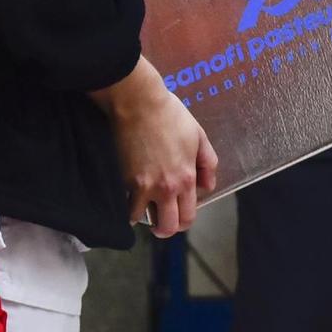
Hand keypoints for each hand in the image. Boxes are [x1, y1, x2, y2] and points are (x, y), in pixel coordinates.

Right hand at [89, 57, 218, 236]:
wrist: (138, 103)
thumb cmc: (169, 114)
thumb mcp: (198, 135)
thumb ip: (207, 163)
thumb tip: (208, 185)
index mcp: (186, 178)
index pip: (188, 216)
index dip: (183, 221)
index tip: (177, 216)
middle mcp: (166, 188)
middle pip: (167, 226)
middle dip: (165, 229)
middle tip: (160, 225)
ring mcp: (143, 186)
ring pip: (141, 219)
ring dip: (142, 218)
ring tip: (140, 211)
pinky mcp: (123, 179)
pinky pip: (124, 204)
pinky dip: (125, 206)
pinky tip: (126, 200)